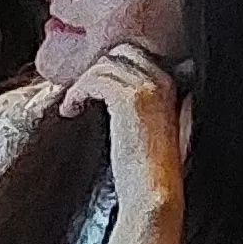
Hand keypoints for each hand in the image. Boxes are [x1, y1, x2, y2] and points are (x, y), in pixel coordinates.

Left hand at [55, 35, 185, 216]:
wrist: (153, 191)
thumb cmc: (150, 168)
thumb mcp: (155, 125)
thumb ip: (146, 100)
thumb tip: (117, 88)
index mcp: (171, 83)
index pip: (135, 54)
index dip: (110, 68)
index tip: (94, 88)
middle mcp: (161, 79)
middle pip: (119, 52)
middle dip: (96, 69)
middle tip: (81, 92)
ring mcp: (146, 87)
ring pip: (103, 64)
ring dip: (82, 82)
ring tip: (73, 104)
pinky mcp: (127, 99)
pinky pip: (92, 79)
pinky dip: (76, 92)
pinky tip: (71, 110)